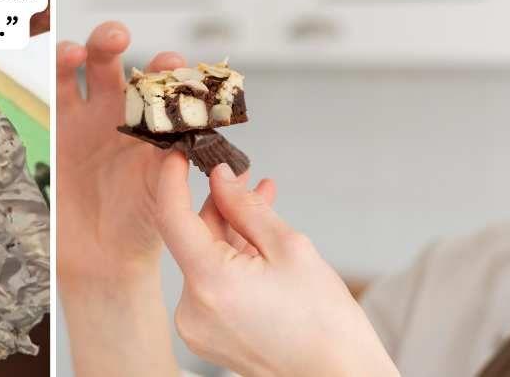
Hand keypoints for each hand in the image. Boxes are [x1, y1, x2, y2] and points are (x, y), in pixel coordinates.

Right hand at [56, 21, 188, 285]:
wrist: (103, 259)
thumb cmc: (143, 224)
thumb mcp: (167, 196)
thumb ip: (174, 166)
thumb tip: (197, 139)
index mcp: (157, 122)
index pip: (164, 84)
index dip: (168, 71)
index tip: (173, 66)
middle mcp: (125, 111)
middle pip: (122, 64)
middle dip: (116, 43)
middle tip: (118, 37)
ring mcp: (90, 116)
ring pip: (86, 67)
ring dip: (86, 49)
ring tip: (82, 51)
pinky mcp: (59, 128)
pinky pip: (56, 92)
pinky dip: (59, 71)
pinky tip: (66, 59)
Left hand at [156, 162, 399, 376]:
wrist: (337, 376)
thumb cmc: (324, 321)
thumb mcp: (290, 247)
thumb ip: (246, 208)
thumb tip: (220, 179)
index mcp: (211, 283)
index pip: (172, 217)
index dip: (173, 179)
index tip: (180, 154)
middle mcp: (192, 309)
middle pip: (194, 239)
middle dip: (221, 207)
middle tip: (249, 179)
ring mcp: (197, 327)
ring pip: (204, 261)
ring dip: (230, 233)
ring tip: (264, 207)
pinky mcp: (208, 336)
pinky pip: (211, 285)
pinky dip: (231, 262)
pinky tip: (258, 245)